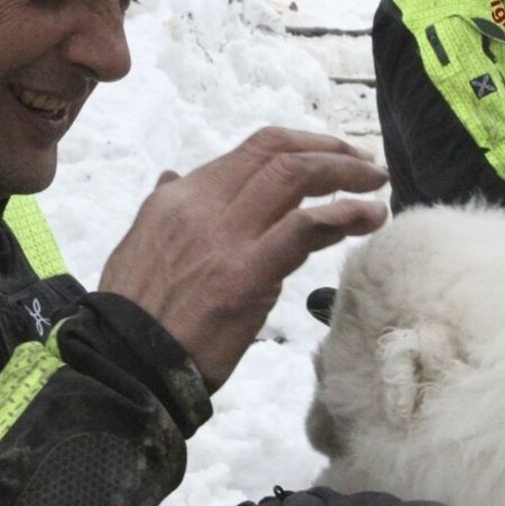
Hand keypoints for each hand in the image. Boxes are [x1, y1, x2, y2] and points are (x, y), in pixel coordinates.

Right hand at [98, 128, 387, 390]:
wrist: (127, 361)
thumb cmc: (135, 313)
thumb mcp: (138, 243)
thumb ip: (163, 206)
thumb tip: (173, 176)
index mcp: (180, 196)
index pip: (253, 150)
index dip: (301, 145)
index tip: (330, 156)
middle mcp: (202, 204)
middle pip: (279, 153)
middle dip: (331, 151)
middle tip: (365, 166)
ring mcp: (227, 236)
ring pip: (295, 177)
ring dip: (346, 174)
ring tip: (377, 188)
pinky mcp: (247, 273)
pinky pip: (304, 228)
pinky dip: (345, 214)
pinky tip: (370, 217)